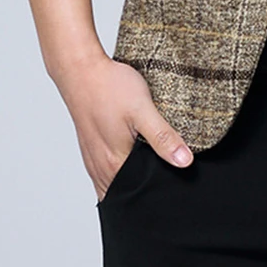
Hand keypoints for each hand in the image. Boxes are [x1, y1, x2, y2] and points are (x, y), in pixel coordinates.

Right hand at [52, 53, 194, 201]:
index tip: (171, 193)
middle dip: (144, 193)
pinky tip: (132, 158)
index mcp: (114, 164)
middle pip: (125, 194)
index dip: (155, 196)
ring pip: (114, 183)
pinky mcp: (91, 146)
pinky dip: (120, 171)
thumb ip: (163, 137)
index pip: (137, 196)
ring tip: (151, 173)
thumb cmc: (110, 87)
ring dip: (131, 182)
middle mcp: (101, 167)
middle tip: (165, 184)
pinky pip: (106, 170)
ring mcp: (93, 158)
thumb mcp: (143, 109)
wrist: (81, 70)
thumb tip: (185, 162)